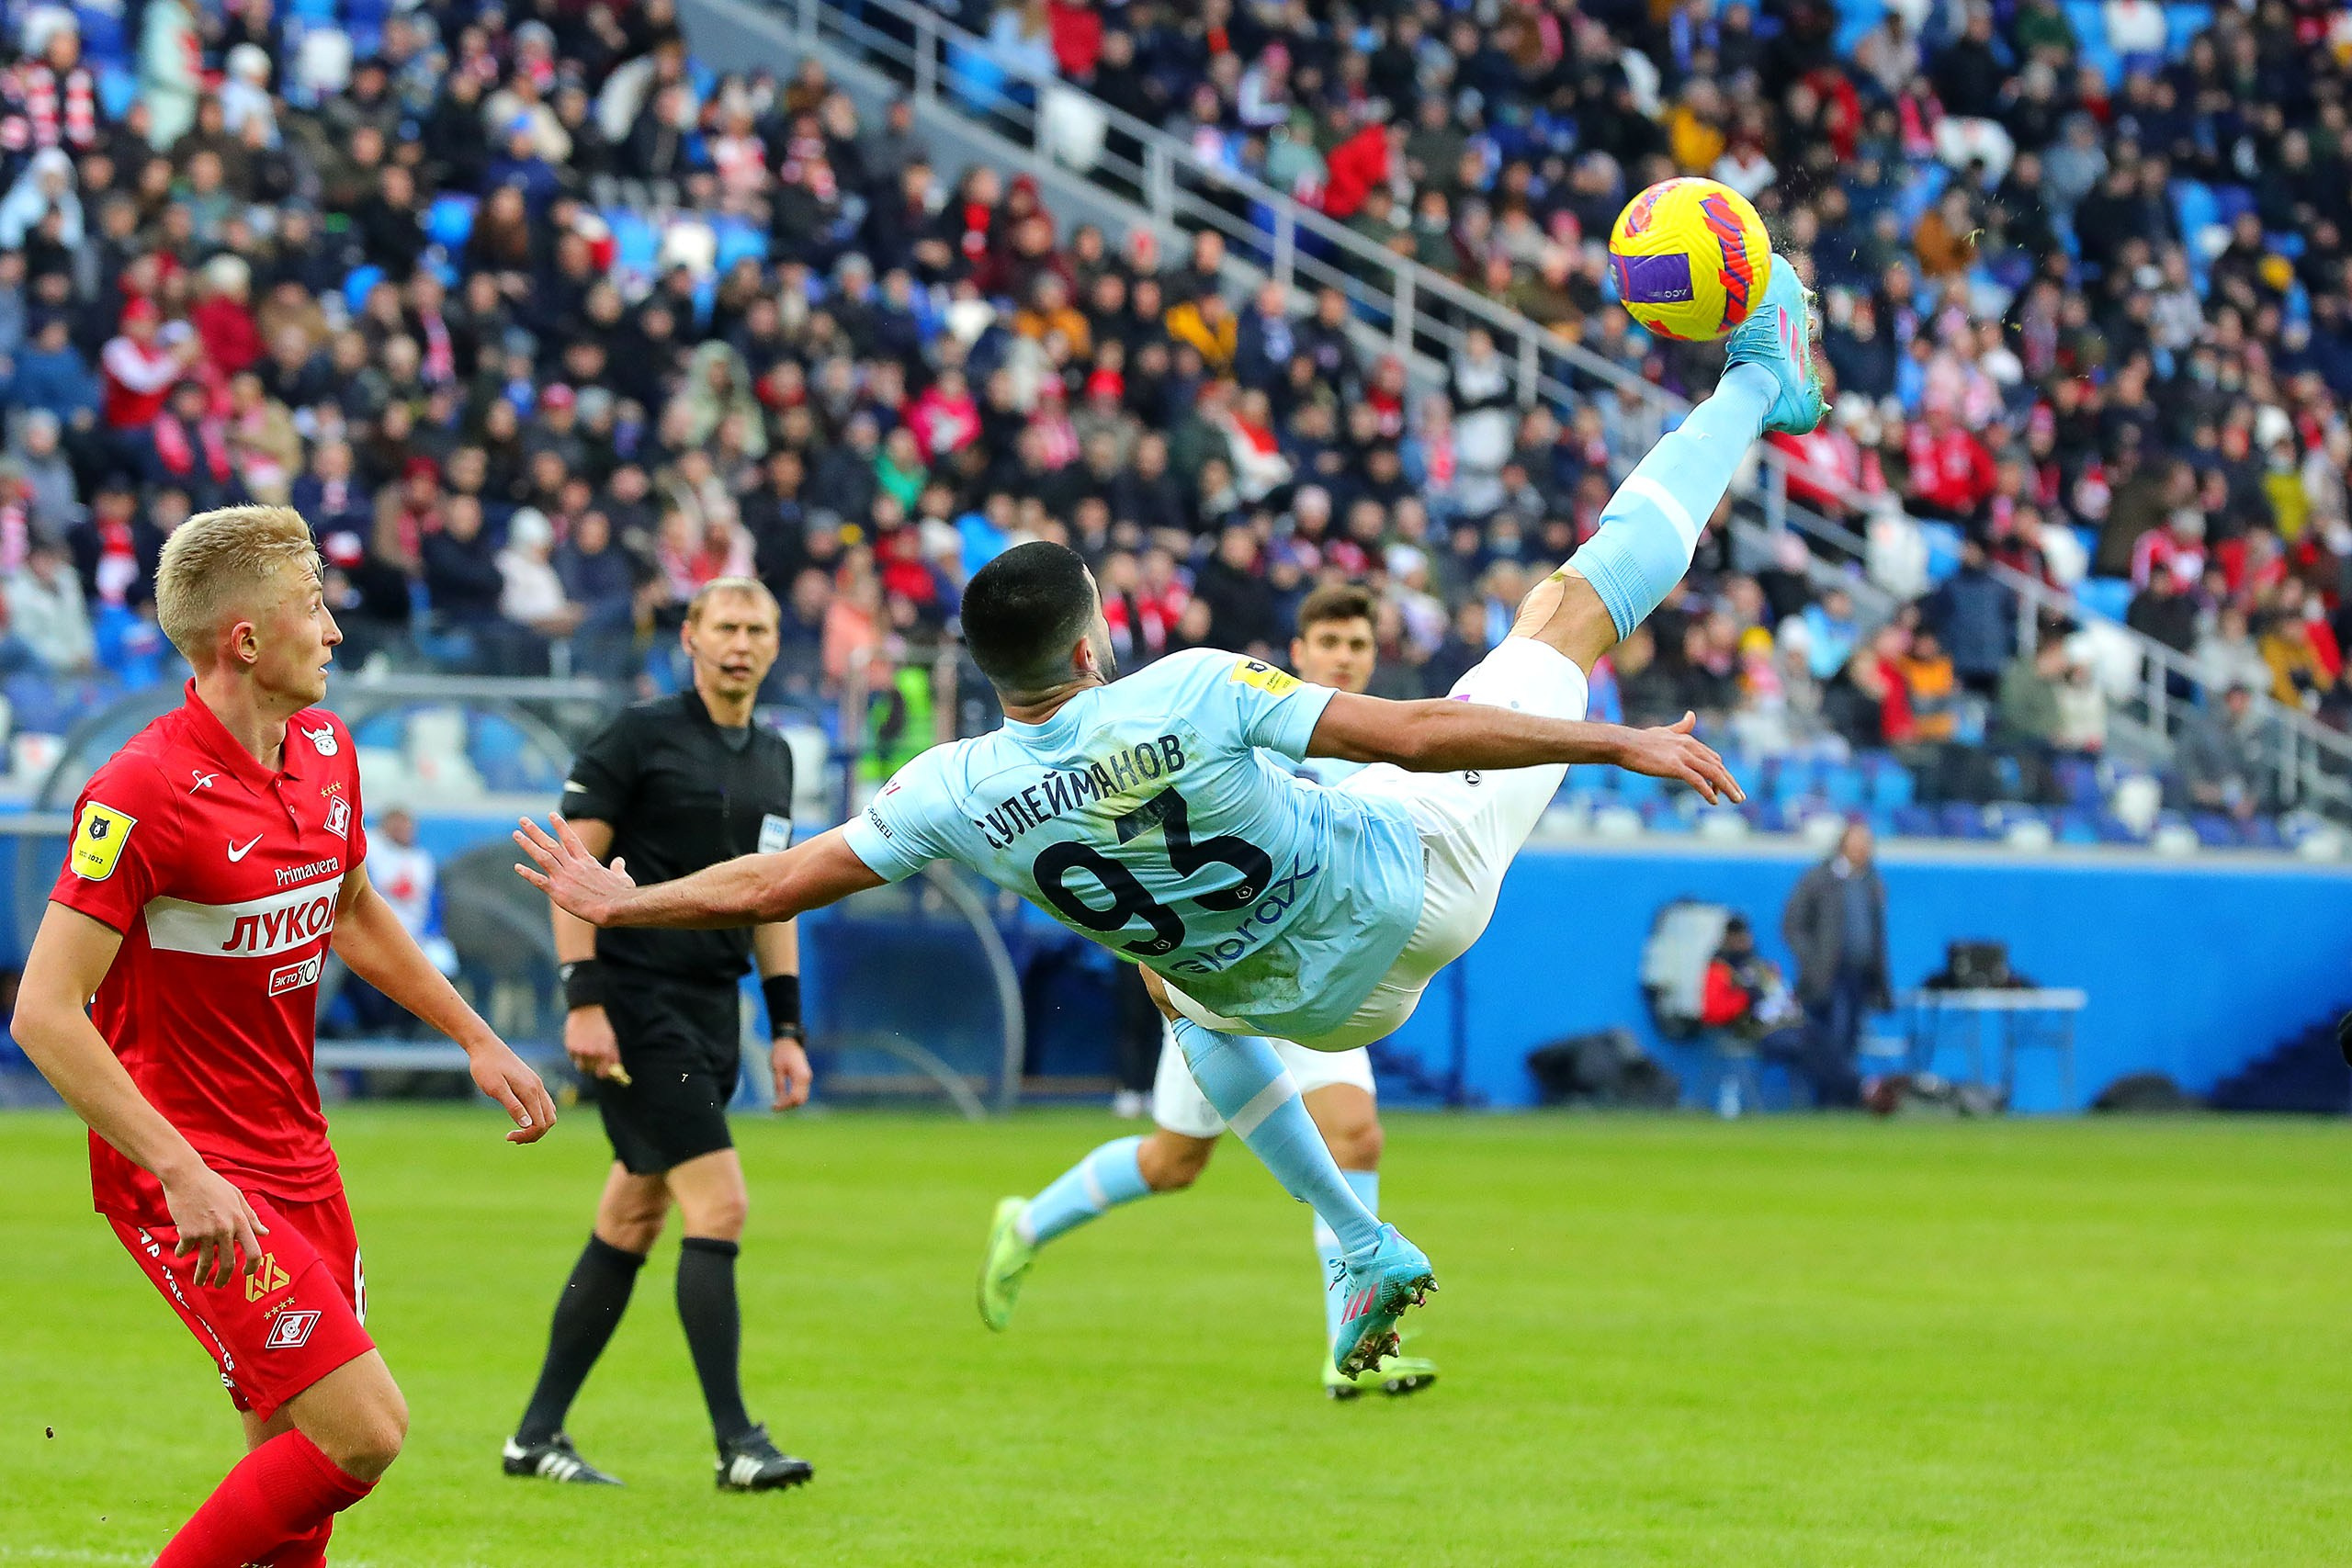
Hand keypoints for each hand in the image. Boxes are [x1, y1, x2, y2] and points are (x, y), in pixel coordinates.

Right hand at [162, 1162, 268, 1288]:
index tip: (247, 1273)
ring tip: (199, 1282)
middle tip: (220, 1285)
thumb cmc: (213, 1185)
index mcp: (241, 1220)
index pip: (254, 1250)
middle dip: (224, 1278)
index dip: (252, 1266)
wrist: (186, 1176)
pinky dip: (183, 1253)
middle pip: (228, 1262)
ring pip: (206, 1262)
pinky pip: (186, 1250)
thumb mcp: (237, 1197)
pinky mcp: (188, 1232)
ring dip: (202, 1275)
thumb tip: (266, 1233)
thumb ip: (251, 1217)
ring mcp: (206, 1232)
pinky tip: (181, 1253)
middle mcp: (226, 1229)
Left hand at [469, 1038, 558, 1143]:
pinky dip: (537, 1117)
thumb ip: (513, 1106)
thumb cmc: (486, 1067)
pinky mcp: (533, 1083)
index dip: (527, 1135)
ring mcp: (537, 1085)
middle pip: (549, 1120)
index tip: (508, 1137)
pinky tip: (522, 1118)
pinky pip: (544, 1105)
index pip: (540, 1123)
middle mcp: (538, 1088)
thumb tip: (527, 1125)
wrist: (486, 1047)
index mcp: (530, 1091)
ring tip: (517, 1132)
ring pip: (549, 1113)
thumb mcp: (496, 1089)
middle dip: (534, 1134)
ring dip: (537, 1127)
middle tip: (513, 1138)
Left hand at [514, 814, 636, 924]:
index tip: (551, 815)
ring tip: (516, 834)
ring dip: (528, 845)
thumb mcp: (621, 877)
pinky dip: (528, 874)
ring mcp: (565, 878)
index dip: (560, 826)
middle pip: (551, 844)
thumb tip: (620, 861)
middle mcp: (573, 866)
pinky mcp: (559, 893)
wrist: (616, 906)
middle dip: (535, 831)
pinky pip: (539, 881)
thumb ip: (618, 867)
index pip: (570, 839)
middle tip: (523, 820)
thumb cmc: (621, 893)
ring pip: (543, 857)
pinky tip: (517, 867)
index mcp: (587, 861)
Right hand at [565, 1005, 628, 1084]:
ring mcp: (579, 1050)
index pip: (601, 1073)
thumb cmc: (604, 1025)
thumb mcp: (613, 1039)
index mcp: (605, 1052)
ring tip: (588, 1051)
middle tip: (595, 1062)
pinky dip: (576, 1054)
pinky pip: (573, 1056)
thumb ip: (613, 1056)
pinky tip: (581, 1043)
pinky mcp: (570, 1046)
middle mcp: (591, 1053)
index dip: (603, 1072)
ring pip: (580, 1065)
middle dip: (593, 1067)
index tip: (604, 1070)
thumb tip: (613, 1069)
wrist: (589, 1009)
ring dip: (584, 1061)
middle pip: (589, 1071)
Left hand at [768, 1034, 811, 1110]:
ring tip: (778, 1103)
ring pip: (802, 1097)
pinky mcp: (805, 1077)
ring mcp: (807, 1078)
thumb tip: (778, 1101)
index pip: (794, 1098)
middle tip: (774, 1107)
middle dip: (788, 1106)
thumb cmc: (781, 1053)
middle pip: (800, 1100)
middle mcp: (806, 1079)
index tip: (772, 1107)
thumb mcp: (777, 1070)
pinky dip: (793, 1097)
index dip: (783, 1105)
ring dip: (791, 1102)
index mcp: (800, 1077)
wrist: (789, 1041)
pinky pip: (801, 1092)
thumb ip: (779, 1086)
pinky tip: (783, 1097)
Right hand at [1614, 712, 1743, 804]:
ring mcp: (1683, 756)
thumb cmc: (1641, 740)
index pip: (1713, 758)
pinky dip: (1707, 791)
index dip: (1722, 773)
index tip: (1726, 787)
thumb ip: (1681, 726)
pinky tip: (1713, 801)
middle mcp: (1690, 747)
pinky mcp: (1675, 766)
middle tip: (1740, 797)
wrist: (1624, 744)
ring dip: (1727, 788)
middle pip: (1718, 766)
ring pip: (1713, 773)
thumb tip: (1692, 715)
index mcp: (1688, 740)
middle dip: (1731, 782)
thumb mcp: (1664, 731)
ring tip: (1735, 800)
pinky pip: (1697, 780)